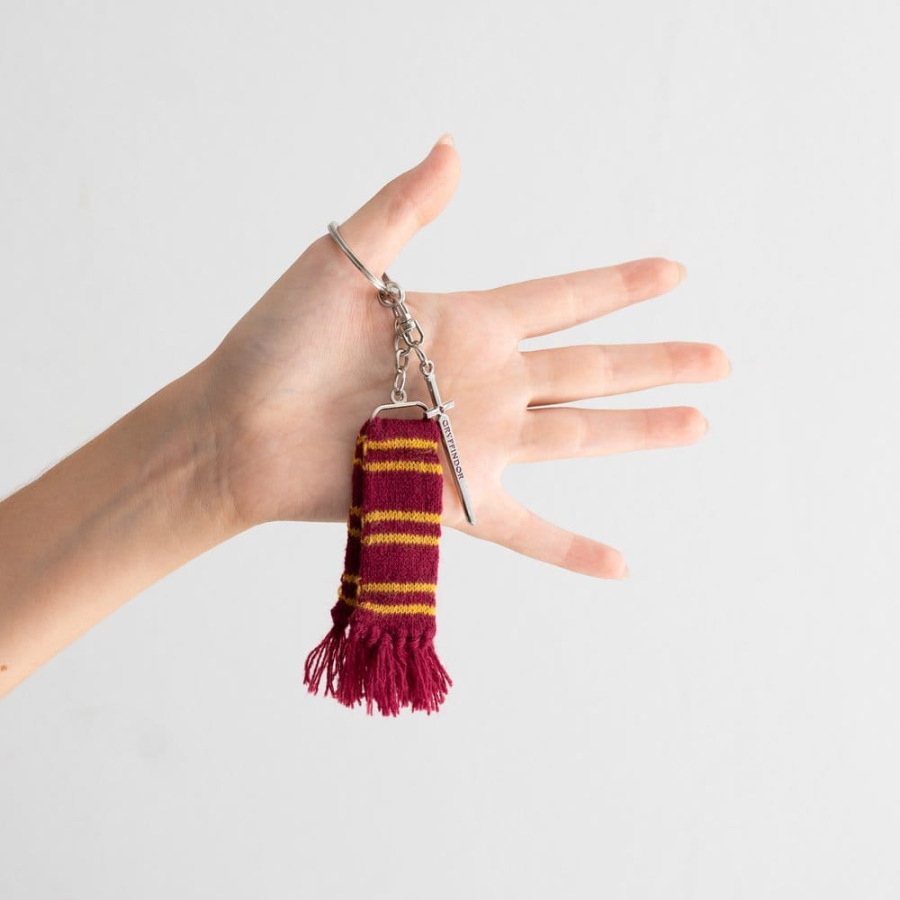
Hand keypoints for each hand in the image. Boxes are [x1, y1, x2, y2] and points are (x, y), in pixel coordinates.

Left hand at [201, 135, 729, 578]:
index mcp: (465, 323)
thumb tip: (455, 148)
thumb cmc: (278, 342)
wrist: (238, 427)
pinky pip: (526, 530)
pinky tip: (622, 565)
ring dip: (642, 432)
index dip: (618, 285)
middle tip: (719, 359)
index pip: (562, 298)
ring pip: (580, 436)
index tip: (673, 272)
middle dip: (657, 360)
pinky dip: (572, 549)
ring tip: (700, 423)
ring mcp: (474, 442)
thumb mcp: (343, 262)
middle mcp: (485, 382)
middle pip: (591, 368)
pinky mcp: (451, 498)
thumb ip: (404, 210)